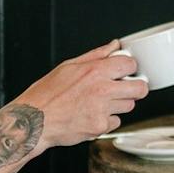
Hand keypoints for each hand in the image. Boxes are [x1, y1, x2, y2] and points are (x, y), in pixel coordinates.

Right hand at [14, 39, 149, 148]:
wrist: (33, 121)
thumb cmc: (47, 94)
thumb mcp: (68, 66)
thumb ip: (96, 55)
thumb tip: (114, 45)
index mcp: (95, 71)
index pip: (131, 64)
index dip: (129, 67)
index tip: (125, 71)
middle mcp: (102, 90)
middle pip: (140, 88)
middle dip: (134, 87)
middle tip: (123, 88)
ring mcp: (102, 110)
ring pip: (129, 106)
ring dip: (119, 104)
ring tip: (100, 102)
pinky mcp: (99, 127)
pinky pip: (116, 122)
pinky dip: (107, 120)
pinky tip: (92, 115)